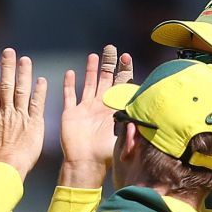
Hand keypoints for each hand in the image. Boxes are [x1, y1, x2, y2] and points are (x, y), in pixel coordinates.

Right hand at [0, 47, 47, 178]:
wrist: (7, 169)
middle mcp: (6, 113)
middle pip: (6, 86)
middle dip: (8, 67)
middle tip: (9, 51)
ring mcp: (21, 117)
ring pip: (22, 91)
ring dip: (24, 74)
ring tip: (25, 59)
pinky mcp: (34, 124)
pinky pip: (37, 105)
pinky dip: (39, 92)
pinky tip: (42, 80)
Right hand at [57, 45, 132, 188]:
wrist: (86, 164)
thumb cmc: (106, 152)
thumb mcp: (123, 133)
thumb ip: (131, 117)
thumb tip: (142, 103)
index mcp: (114, 109)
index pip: (121, 84)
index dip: (124, 70)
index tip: (126, 57)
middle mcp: (100, 106)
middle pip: (105, 79)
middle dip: (109, 64)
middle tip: (111, 48)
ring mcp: (85, 109)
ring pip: (88, 84)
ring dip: (91, 69)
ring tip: (94, 55)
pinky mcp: (71, 114)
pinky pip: (69, 96)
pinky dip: (69, 84)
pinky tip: (70, 73)